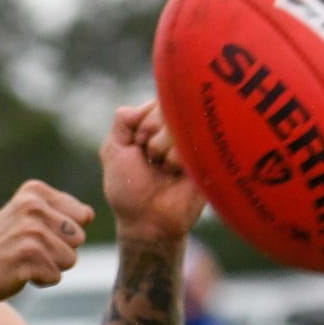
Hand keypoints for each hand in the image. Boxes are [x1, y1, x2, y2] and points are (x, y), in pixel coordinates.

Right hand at [0, 180, 96, 302]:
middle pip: (79, 238)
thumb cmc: (3, 248)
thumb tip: (89, 215)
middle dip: (59, 251)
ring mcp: (30, 230)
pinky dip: (41, 280)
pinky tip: (19, 272)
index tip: (34, 235)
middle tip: (28, 251)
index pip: (83, 216)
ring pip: (71, 259)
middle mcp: (32, 206)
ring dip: (50, 267)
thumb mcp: (27, 218)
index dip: (63, 233)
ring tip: (24, 261)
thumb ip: (59, 212)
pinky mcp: (28, 255)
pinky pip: (56, 275)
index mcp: (34, 191)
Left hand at [102, 102, 205, 242]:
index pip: (159, 101)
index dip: (145, 124)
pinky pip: (192, 143)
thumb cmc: (128, 190)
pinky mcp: (210, 158)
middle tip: (151, 160)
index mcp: (160, 125)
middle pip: (171, 108)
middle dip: (152, 136)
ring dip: (163, 150)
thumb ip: (123, 120)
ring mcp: (197, 143)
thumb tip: (150, 103)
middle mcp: (181, 130)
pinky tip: (176, 175)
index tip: (138, 146)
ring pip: (180, 124)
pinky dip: (176, 160)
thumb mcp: (113, 150)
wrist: (147, 223)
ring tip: (164, 170)